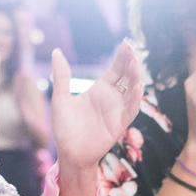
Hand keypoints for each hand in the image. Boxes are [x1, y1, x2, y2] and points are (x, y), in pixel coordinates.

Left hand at [51, 39, 142, 170]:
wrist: (68, 153)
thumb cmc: (65, 129)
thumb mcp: (61, 98)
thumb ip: (62, 76)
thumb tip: (56, 52)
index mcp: (100, 90)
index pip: (116, 69)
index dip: (122, 56)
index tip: (127, 42)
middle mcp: (112, 98)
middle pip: (127, 76)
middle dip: (131, 62)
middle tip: (132, 47)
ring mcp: (117, 111)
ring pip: (132, 90)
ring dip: (135, 76)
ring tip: (135, 62)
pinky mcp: (119, 124)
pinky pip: (131, 109)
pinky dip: (136, 98)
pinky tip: (138, 85)